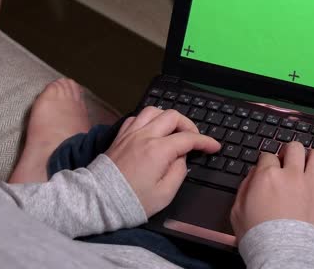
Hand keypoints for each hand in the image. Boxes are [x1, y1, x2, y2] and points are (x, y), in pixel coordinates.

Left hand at [105, 107, 220, 216]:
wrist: (98, 202)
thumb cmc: (132, 201)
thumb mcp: (165, 194)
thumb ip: (179, 172)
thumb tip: (182, 158)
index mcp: (158, 150)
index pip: (188, 138)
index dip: (205, 142)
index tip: (214, 146)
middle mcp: (145, 136)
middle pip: (172, 116)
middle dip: (188, 125)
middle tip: (194, 139)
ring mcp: (130, 133)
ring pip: (153, 111)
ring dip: (168, 118)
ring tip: (174, 131)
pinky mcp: (119, 136)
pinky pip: (136, 117)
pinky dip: (149, 120)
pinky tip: (152, 131)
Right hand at [231, 141, 313, 239]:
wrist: (282, 255)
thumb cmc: (259, 237)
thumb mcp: (238, 211)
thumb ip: (245, 187)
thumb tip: (254, 174)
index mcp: (268, 176)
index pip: (268, 155)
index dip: (267, 161)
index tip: (269, 167)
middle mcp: (291, 175)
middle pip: (294, 147)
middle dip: (290, 152)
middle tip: (289, 160)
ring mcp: (311, 185)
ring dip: (312, 157)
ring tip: (308, 164)